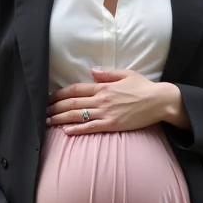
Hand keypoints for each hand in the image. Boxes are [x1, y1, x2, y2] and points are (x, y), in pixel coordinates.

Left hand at [47, 68, 178, 134]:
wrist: (159, 101)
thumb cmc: (144, 87)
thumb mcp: (126, 74)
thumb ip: (107, 73)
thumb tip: (92, 71)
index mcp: (103, 86)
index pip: (76, 89)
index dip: (60, 93)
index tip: (50, 97)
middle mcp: (101, 99)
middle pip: (72, 103)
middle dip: (55, 107)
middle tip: (42, 111)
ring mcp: (106, 112)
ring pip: (77, 115)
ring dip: (60, 119)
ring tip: (48, 121)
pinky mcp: (112, 124)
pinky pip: (90, 127)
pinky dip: (77, 129)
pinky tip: (66, 131)